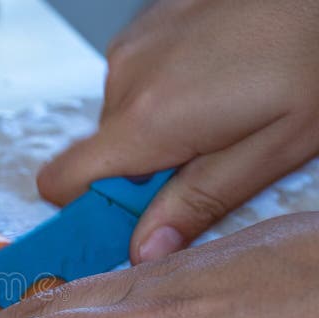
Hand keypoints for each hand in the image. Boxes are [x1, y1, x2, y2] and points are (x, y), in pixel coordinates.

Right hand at [37, 0, 318, 262]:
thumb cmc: (315, 56)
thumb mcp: (271, 151)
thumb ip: (199, 203)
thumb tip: (145, 251)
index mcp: (149, 120)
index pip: (61, 181)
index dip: (82, 209)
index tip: (122, 222)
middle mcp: (125, 80)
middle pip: (99, 156)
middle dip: (141, 172)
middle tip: (204, 162)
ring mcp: (132, 48)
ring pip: (119, 120)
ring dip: (154, 132)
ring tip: (216, 114)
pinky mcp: (144, 29)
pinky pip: (132, 84)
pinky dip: (160, 96)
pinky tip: (210, 83)